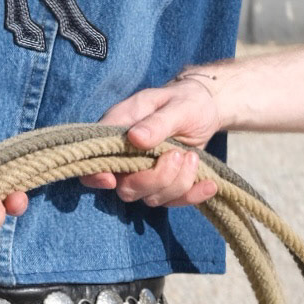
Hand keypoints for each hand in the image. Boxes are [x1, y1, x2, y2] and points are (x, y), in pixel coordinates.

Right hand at [79, 76, 221, 207]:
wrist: (205, 108)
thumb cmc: (185, 101)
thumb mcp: (174, 106)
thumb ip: (156, 123)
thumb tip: (135, 138)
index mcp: (118, 130)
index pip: (94, 159)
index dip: (95, 175)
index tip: (112, 179)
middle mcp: (126, 155)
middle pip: (126, 187)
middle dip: (155, 179)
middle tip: (178, 154)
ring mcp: (145, 173)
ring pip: (151, 198)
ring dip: (177, 183)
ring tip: (193, 157)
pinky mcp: (165, 184)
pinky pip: (174, 202)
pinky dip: (193, 196)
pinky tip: (209, 184)